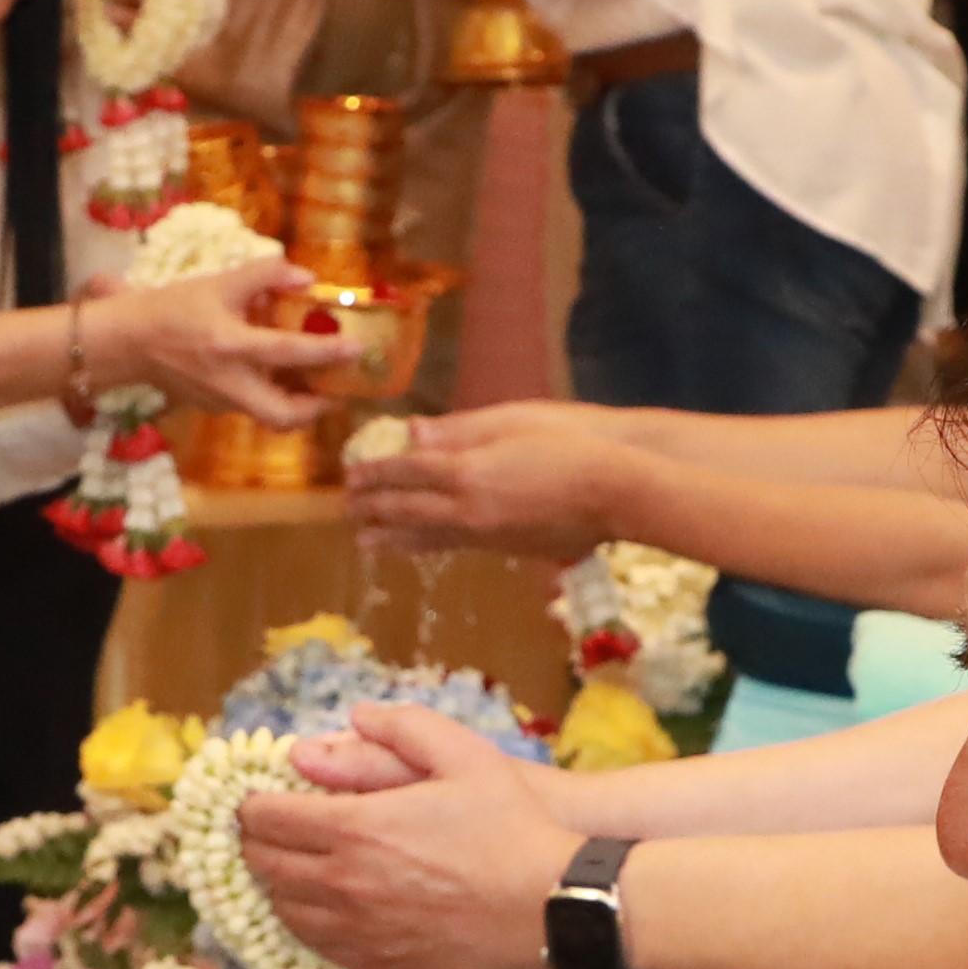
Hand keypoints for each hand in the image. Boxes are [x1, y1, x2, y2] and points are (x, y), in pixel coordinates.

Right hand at [97, 267, 359, 424]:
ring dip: (295, 404)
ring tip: (310, 383)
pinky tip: (272, 375)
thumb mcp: (219, 282)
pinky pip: (251, 407)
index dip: (326, 352)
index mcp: (231, 346)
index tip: (355, 348)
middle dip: (315, 409)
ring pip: (269, 416)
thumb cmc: (172, 308)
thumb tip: (307, 278)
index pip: (289, 353)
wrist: (127, 341)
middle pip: (283, 417)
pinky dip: (269, 396)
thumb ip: (265, 275)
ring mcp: (220, 402)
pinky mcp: (212, 409)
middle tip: (333, 390)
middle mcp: (229, 383)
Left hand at [231, 707, 581, 968]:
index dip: (251, 805)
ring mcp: (360, 930)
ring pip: (285, 910)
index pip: (266, 818)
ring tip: (289, 867)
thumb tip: (354, 715)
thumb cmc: (512, 827)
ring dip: (276, 885)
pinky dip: (305, 923)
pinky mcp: (380, 963)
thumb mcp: (465, 756)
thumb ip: (404, 728)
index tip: (255, 799)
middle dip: (255, 843)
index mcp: (356, 828)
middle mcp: (345, 884)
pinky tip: (319, 909)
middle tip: (264, 830)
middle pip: (265, 865)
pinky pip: (318, 946)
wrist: (552, 907)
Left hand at [344, 400, 614, 553]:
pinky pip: (455, 545)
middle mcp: (468, 510)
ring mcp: (487, 534)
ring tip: (367, 542)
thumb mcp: (511, 420)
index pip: (405, 473)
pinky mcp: (507, 548)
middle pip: (407, 510)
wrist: (619, 490)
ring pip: (428, 536)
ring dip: (393, 537)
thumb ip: (458, 430)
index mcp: (466, 472)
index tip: (351, 474)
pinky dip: (429, 544)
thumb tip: (411, 434)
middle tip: (348, 510)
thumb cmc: (572, 440)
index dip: (375, 473)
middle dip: (374, 509)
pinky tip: (421, 544)